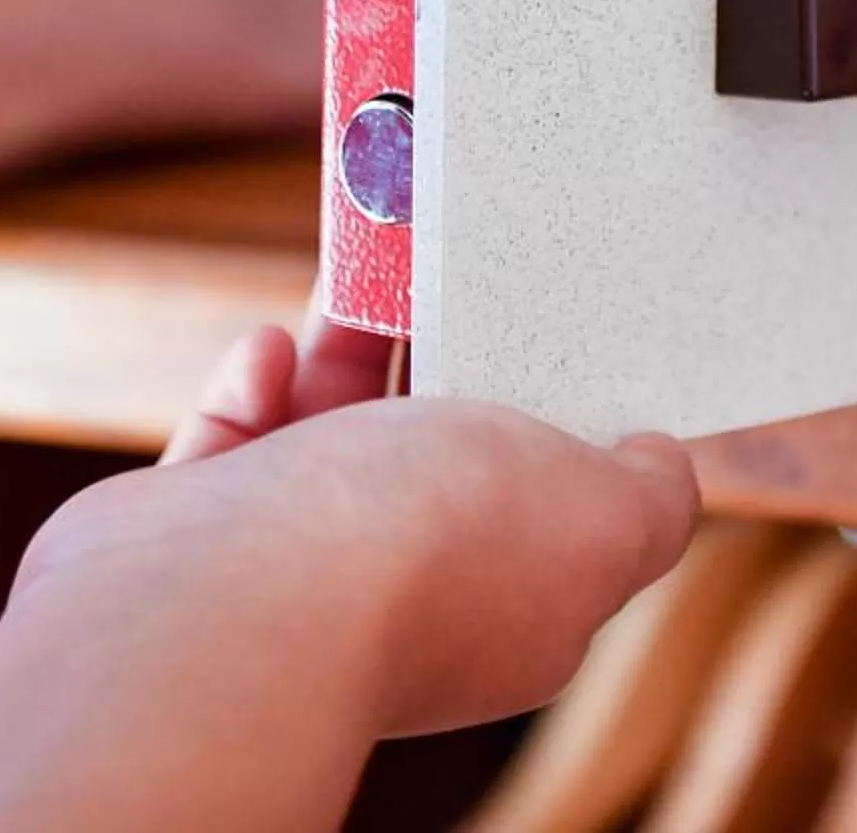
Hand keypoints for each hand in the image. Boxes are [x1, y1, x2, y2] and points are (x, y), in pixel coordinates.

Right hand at [0, 323, 699, 830]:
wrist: (235, 599)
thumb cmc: (428, 548)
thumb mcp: (602, 513)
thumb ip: (650, 497)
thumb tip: (658, 467)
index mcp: (515, 602)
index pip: (554, 505)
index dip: (560, 411)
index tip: (555, 317)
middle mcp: (405, 595)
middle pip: (438, 449)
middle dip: (445, 349)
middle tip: (449, 255)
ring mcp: (296, 574)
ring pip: (334, 433)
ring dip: (346, 343)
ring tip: (360, 258)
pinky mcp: (198, 543)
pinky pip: (236, 449)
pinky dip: (256, 388)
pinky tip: (270, 349)